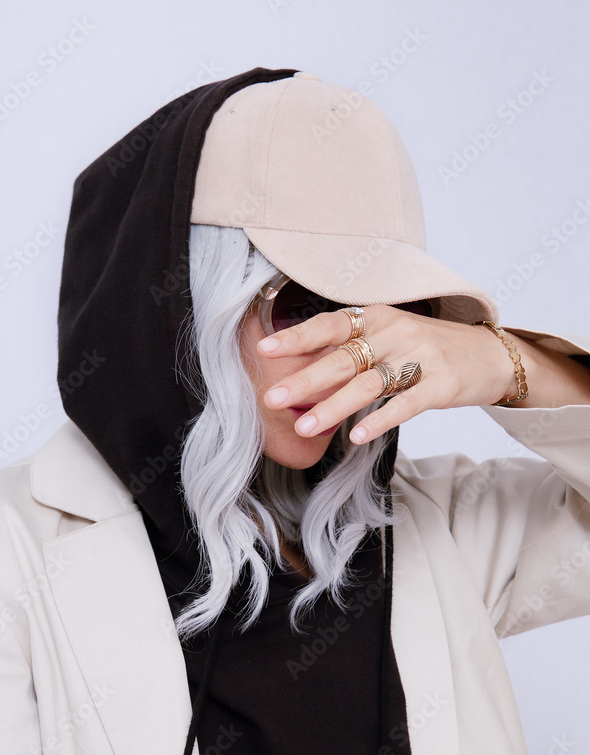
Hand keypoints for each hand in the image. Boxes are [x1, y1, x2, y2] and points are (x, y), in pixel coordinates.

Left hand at [257, 304, 518, 442]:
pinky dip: (379, 420)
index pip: (331, 324)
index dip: (297, 337)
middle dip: (303, 380)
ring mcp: (420, 357)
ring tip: (304, 428)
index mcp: (378, 318)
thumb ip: (351, 352)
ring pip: (368, 384)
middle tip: (271, 398)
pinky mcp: (442, 384)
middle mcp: (396, 332)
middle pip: (342, 358)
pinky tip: (357, 435)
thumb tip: (300, 372)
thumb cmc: (430, 349)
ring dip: (333, 406)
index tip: (264, 349)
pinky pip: (405, 404)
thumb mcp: (390, 338)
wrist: (491, 355)